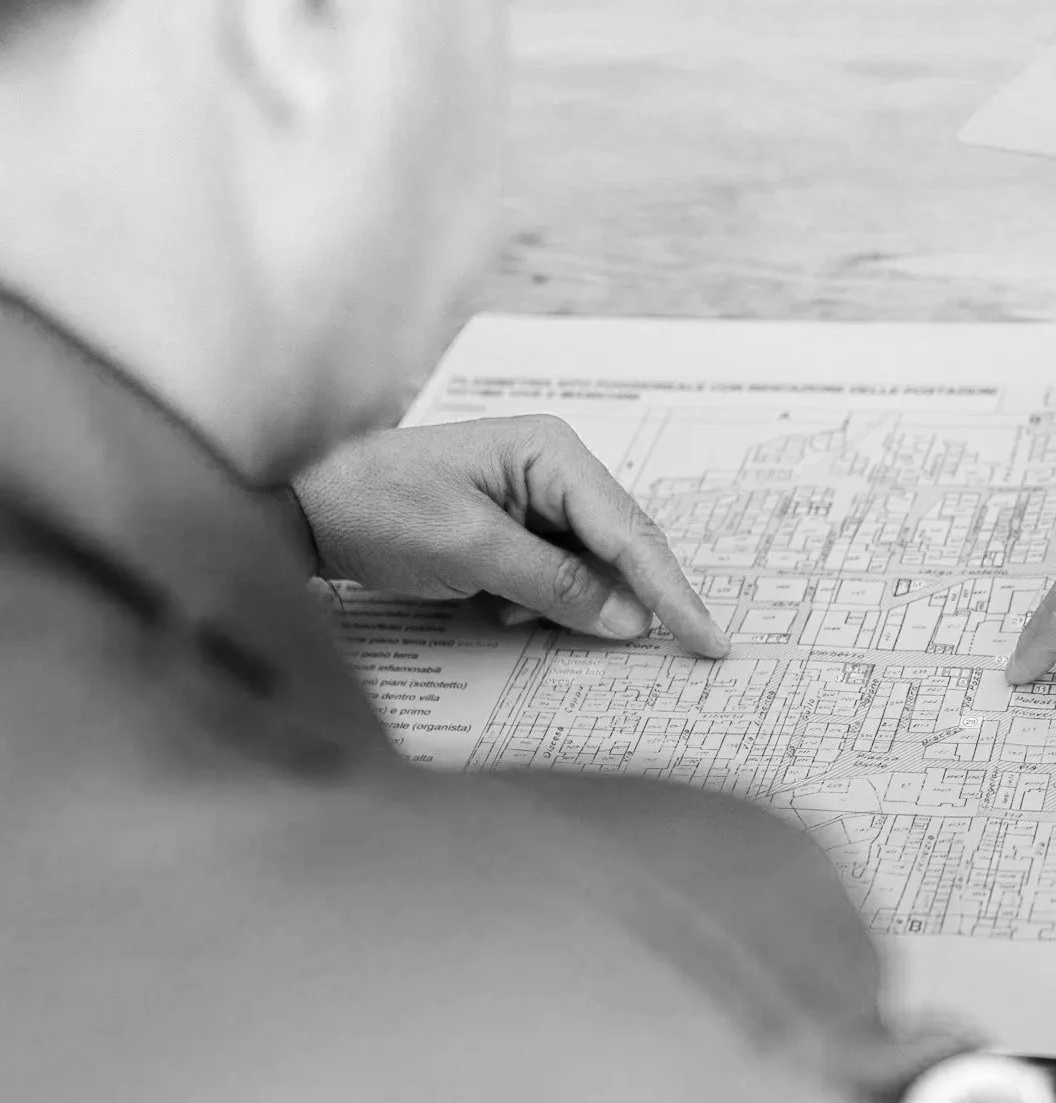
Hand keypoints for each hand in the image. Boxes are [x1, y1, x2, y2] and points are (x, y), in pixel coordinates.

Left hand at [291, 417, 728, 656]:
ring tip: (512, 613)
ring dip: (571, 602)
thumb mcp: (471, 551)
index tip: (709, 639)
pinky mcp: (514, 524)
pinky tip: (500, 609)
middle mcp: (553, 465)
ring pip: (592, 565)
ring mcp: (534, 494)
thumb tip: (630, 621)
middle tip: (676, 651)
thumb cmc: (377, 510)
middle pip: (623, 545)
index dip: (672, 591)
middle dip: (632, 599)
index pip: (629, 530)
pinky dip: (543, 601)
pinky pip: (558, 572)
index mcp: (551, 451)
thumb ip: (557, 585)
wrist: (299, 509)